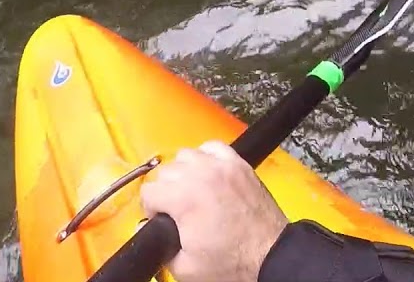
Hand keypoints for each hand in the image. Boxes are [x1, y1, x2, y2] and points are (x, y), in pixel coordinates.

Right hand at [140, 141, 289, 281]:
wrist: (269, 252)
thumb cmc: (232, 259)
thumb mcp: (183, 266)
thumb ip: (156, 243)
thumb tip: (145, 226)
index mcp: (185, 198)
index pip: (149, 190)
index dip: (150, 208)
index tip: (160, 219)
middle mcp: (203, 175)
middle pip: (166, 171)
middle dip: (166, 191)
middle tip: (176, 209)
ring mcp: (224, 166)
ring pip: (187, 155)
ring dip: (184, 171)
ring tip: (191, 191)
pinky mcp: (240, 165)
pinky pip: (214, 147)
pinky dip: (206, 156)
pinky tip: (208, 174)